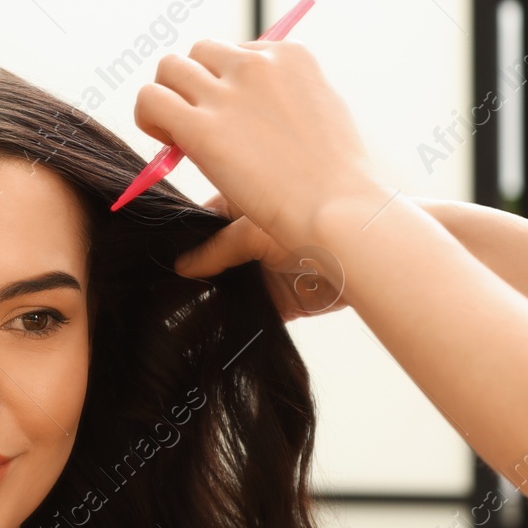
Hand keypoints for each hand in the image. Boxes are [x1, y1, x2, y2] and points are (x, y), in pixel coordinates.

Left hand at [132, 37, 384, 247]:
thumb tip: (259, 115)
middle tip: (199, 125)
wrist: (336, 209)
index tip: (231, 118)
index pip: (238, 51)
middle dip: (195, 85)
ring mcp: (227, 92)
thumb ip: (290, 104)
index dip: (227, 85)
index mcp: (291, 55)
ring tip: (177, 135)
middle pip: (201, 52)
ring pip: (169, 69)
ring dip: (168, 97)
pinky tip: (167, 145)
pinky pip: (151, 100)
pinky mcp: (200, 126)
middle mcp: (256, 63)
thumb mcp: (323, 119)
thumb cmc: (337, 181)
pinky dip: (148, 117)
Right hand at [176, 192, 349, 322]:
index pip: (204, 221)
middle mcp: (254, 237)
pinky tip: (213, 323)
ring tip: (188, 305)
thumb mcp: (255, 229)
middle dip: (196, 271)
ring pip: (227, 285)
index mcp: (247, 205)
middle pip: (212, 256)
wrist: (363, 259)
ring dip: (214, 295)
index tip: (164, 253)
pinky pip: (246, 313)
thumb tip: (183, 267)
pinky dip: (233, 318)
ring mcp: (264, 269)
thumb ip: (217, 248)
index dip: (186, 237)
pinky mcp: (278, 303)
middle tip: (172, 285)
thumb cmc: (315, 222)